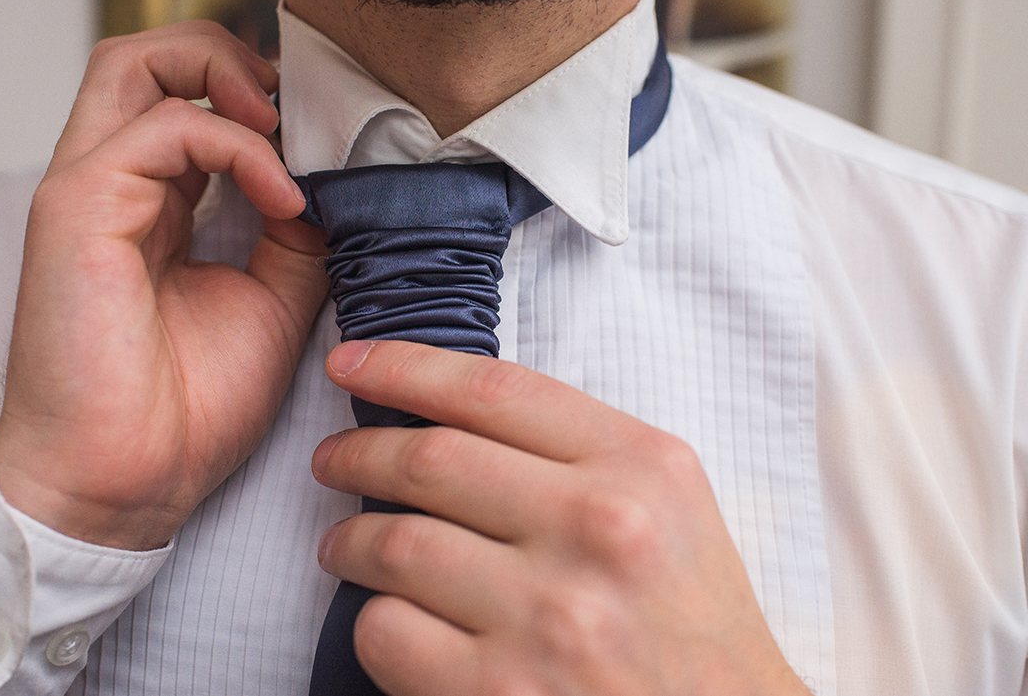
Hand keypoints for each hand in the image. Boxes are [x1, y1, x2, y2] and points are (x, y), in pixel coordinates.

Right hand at [0, 22, 329, 550]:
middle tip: (294, 107)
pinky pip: (164, 128)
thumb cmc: (189, 408)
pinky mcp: (77, 205)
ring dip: (225, 73)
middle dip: (228, 56)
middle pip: (149, 59)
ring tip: (284, 127)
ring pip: (134, 62)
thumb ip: (294, 233)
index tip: (323, 136)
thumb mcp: (273, 302)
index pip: (190, 102)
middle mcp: (117, 187)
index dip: (258, 98)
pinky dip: (238, 146)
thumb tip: (330, 181)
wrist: (129, 481)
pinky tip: (283, 198)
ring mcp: (90, 190)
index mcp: (155, 206)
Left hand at [311, 340, 810, 695]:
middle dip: (357, 453)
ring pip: (395, 543)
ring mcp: (550, 616)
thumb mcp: (670, 508)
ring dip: (349, 541)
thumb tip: (452, 414)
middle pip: (430, 459)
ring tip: (344, 545)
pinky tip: (388, 618)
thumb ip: (580, 452)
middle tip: (333, 460)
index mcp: (641, 470)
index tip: (353, 364)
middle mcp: (598, 530)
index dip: (405, 366)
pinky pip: (387, 631)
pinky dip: (372, 619)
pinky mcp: (501, 693)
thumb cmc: (693, 628)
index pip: (493, 390)